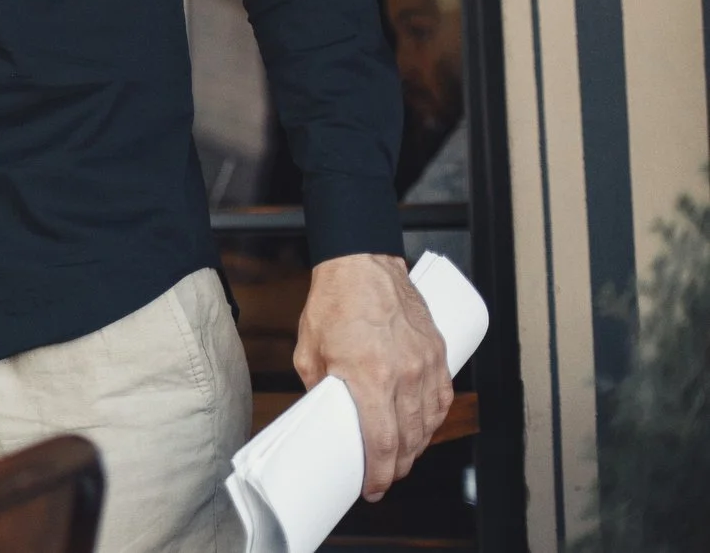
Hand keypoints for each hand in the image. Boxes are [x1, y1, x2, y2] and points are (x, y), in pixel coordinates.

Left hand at [295, 253, 452, 499]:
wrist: (363, 264)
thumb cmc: (334, 301)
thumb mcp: (309, 351)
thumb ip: (317, 388)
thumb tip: (322, 416)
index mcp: (369, 377)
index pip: (382, 443)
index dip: (380, 474)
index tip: (374, 488)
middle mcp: (404, 375)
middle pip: (410, 440)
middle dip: (398, 467)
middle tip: (385, 477)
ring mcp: (426, 365)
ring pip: (429, 423)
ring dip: (417, 447)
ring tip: (401, 458)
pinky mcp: (438, 354)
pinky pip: (442, 399)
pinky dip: (433, 420)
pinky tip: (423, 428)